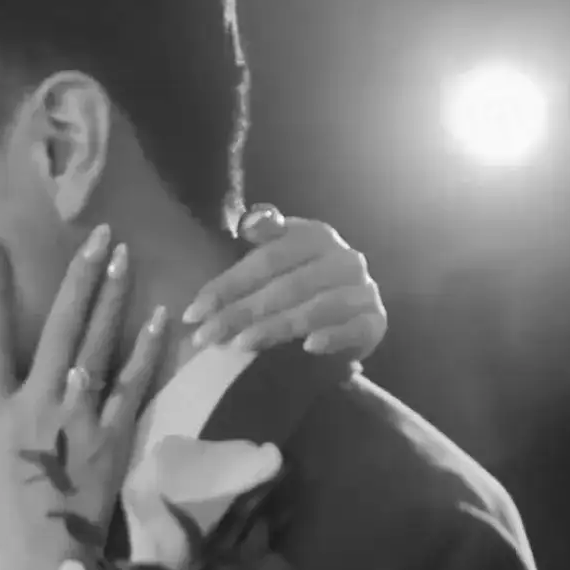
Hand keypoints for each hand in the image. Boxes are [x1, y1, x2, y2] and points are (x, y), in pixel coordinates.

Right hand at [0, 226, 178, 569]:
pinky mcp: (114, 436)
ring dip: (112, 298)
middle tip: (97, 233)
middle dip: (78, 277)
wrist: (40, 558)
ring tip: (124, 256)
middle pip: (60, 328)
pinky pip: (132, 385)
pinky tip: (160, 315)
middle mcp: (39, 402)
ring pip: (99, 346)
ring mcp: (81, 418)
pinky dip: (146, 350)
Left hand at [181, 206, 388, 358]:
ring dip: (275, 328)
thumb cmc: (304, 281)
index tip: (194, 312)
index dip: (228, 285)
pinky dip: (331, 337)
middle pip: (286, 287)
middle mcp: (344, 259)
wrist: (352, 311)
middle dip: (241, 313)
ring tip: (240, 345)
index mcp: (316, 235)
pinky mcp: (376, 321)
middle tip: (207, 337)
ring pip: (315, 309)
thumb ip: (264, 236)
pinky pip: (354, 329)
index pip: (267, 259)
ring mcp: (364, 290)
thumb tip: (250, 221)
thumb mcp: (282, 254)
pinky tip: (307, 348)